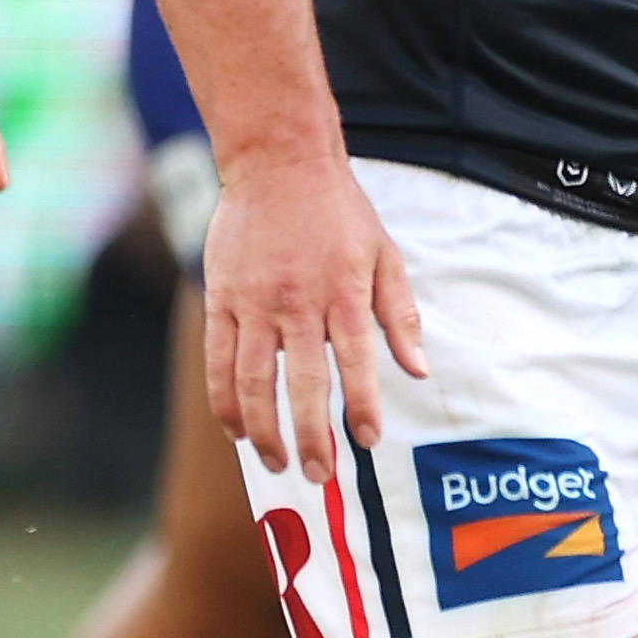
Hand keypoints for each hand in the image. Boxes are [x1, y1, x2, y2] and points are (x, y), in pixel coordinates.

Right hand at [201, 148, 423, 479]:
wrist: (279, 163)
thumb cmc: (340, 213)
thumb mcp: (384, 255)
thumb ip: (399, 316)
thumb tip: (418, 370)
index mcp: (344, 293)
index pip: (357, 361)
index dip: (361, 405)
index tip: (367, 441)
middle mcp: (298, 302)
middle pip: (303, 381)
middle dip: (311, 434)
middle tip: (319, 474)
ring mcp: (254, 302)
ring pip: (253, 379)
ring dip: (264, 427)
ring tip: (275, 462)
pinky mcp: (221, 297)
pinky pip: (219, 358)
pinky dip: (225, 399)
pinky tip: (236, 429)